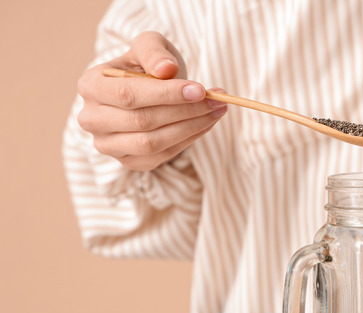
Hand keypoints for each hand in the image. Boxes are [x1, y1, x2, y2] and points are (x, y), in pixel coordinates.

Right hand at [76, 31, 227, 170]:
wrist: (147, 89)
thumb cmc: (147, 65)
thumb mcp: (150, 46)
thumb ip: (155, 52)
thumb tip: (167, 69)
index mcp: (90, 85)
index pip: (128, 95)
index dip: (166, 94)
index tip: (200, 90)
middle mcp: (92, 119)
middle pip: (142, 121)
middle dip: (185, 111)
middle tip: (217, 101)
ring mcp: (108, 145)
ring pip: (152, 143)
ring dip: (191, 128)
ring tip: (217, 110)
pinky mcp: (128, 161)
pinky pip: (162, 156)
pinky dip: (188, 140)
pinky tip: (205, 124)